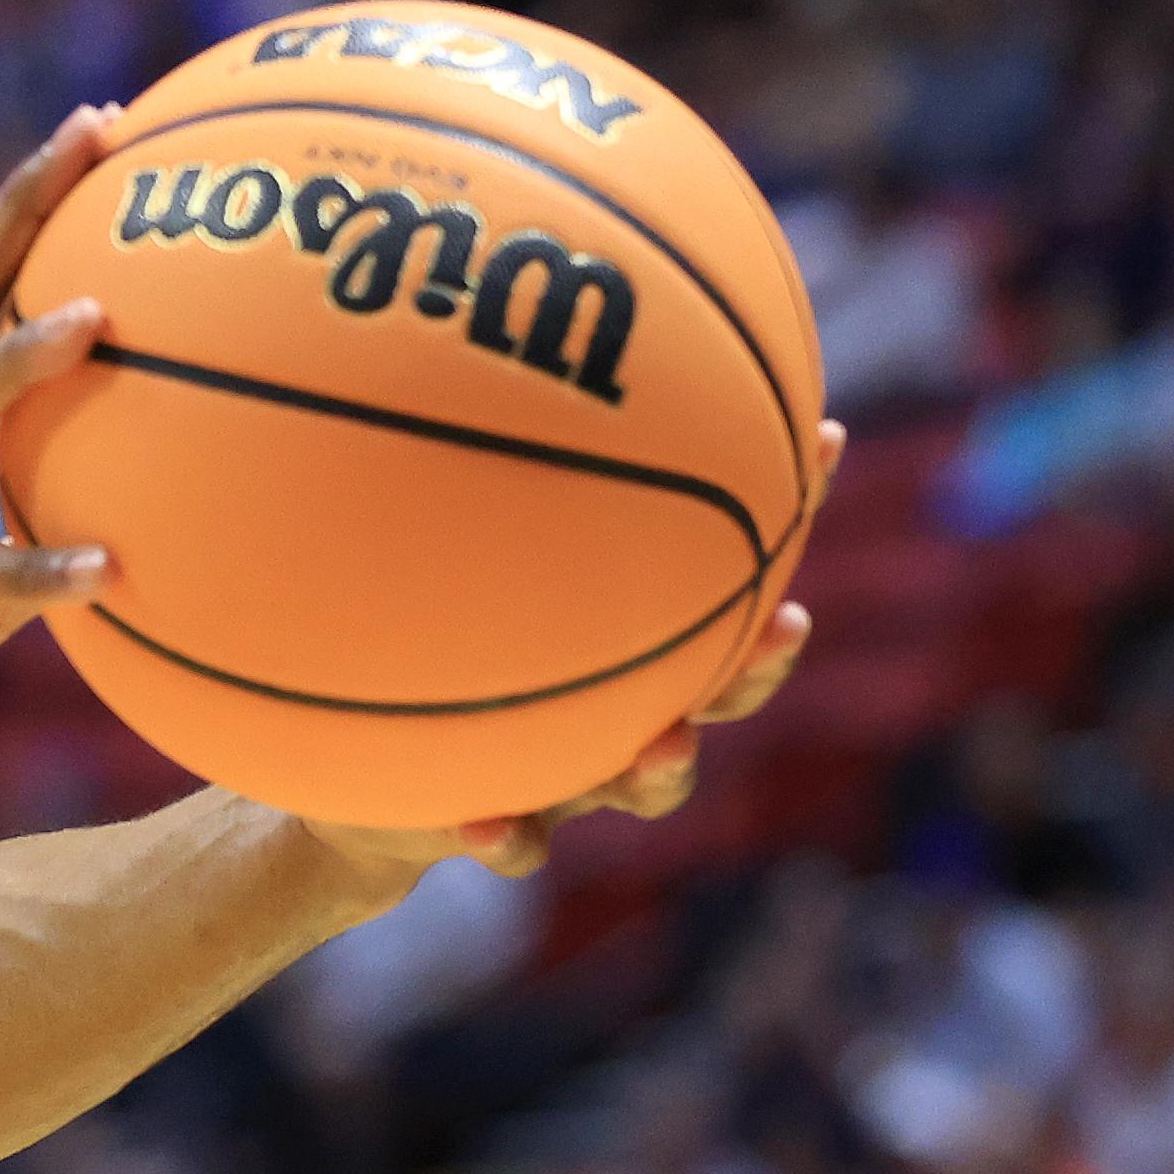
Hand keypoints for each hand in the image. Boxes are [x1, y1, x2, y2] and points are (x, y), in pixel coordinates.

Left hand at [299, 421, 842, 878]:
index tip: (819, 436)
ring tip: (663, 745)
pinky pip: (520, 845)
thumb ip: (445, 480)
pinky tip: (483, 825)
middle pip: (721, 685)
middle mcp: (617, 701)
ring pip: (648, 780)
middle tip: (782, 625)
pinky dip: (512, 839)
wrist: (353, 779)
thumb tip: (431, 329)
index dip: (780, 499)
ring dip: (664, 766)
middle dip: (757, 660)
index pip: (717, 558)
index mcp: (618, 626)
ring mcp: (569, 770)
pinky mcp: (500, 826)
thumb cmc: (399, 645)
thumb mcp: (410, 555)